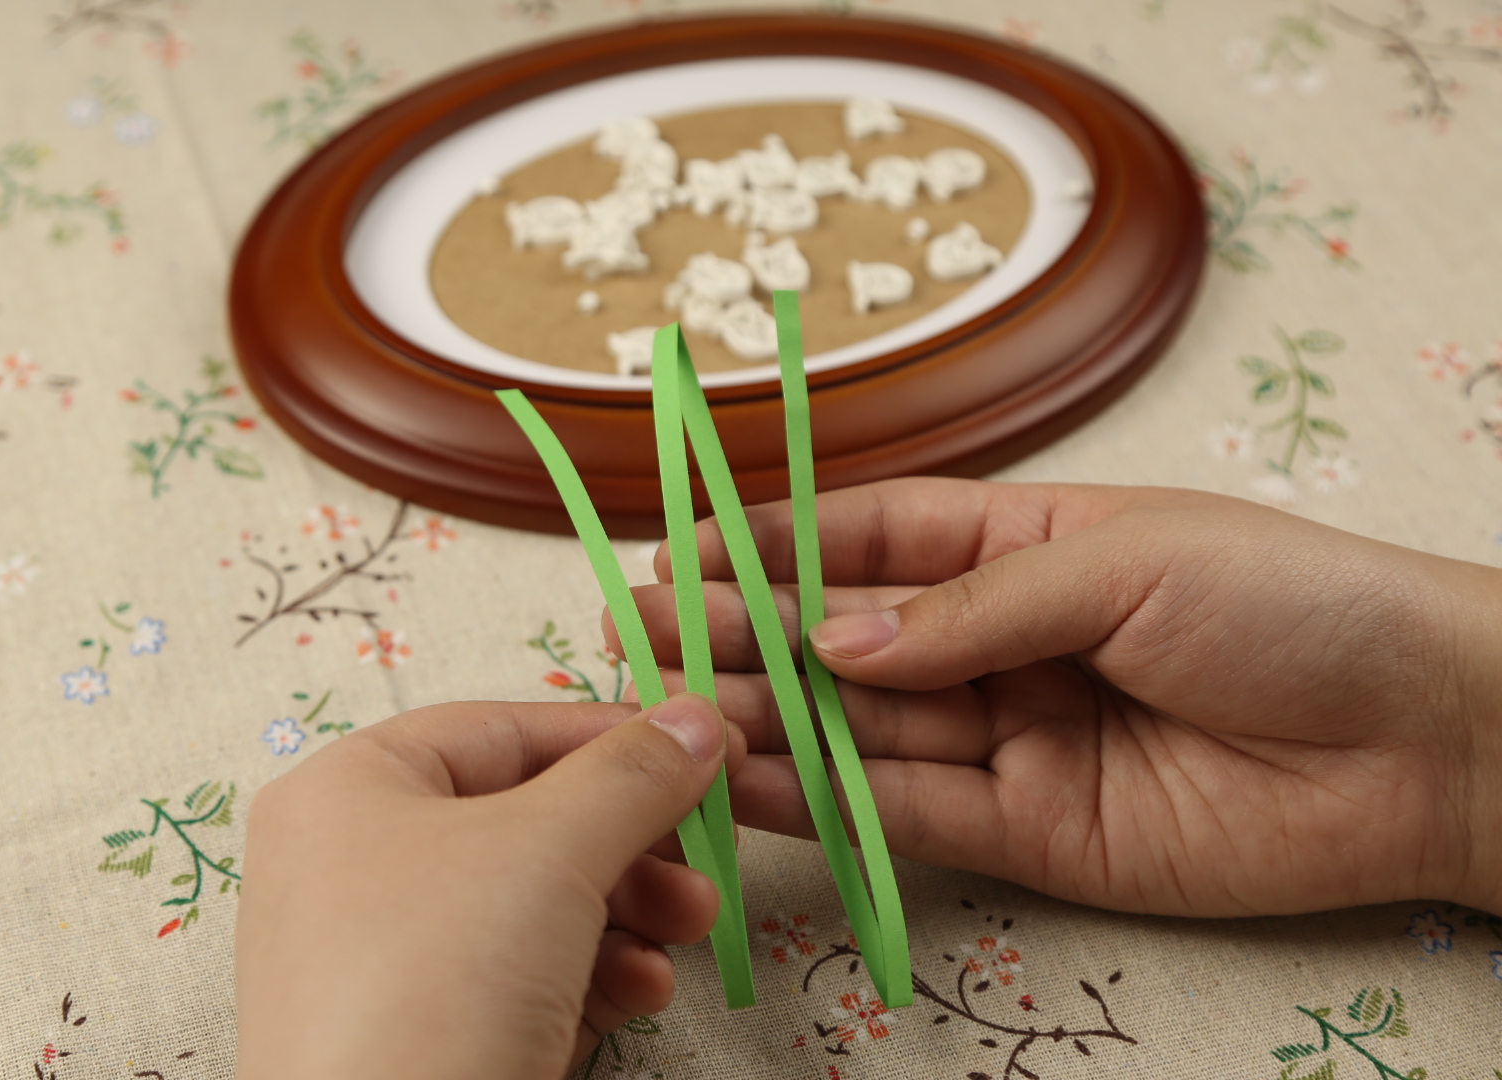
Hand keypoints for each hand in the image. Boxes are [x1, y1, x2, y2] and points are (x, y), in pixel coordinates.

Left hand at [233, 694, 743, 1079]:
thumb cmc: (433, 982)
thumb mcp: (548, 849)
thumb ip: (630, 775)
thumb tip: (695, 717)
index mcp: (349, 792)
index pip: (499, 730)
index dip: (609, 735)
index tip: (703, 746)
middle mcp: (354, 868)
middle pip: (527, 821)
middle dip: (633, 841)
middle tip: (708, 856)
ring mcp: (387, 962)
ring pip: (535, 907)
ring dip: (630, 910)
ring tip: (688, 927)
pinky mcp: (425, 1038)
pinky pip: (523, 982)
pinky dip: (594, 976)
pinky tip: (642, 990)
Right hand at [619, 478, 1501, 916]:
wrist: (1426, 742)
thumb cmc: (1294, 605)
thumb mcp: (1125, 563)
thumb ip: (972, 610)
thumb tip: (832, 639)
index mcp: (1034, 544)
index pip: (878, 537)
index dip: (778, 541)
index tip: (684, 546)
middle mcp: (1008, 641)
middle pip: (851, 638)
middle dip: (747, 633)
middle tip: (640, 633)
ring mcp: (1014, 739)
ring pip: (863, 729)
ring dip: (766, 719)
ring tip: (667, 707)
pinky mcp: (1031, 834)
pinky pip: (906, 814)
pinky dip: (826, 801)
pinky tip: (748, 778)